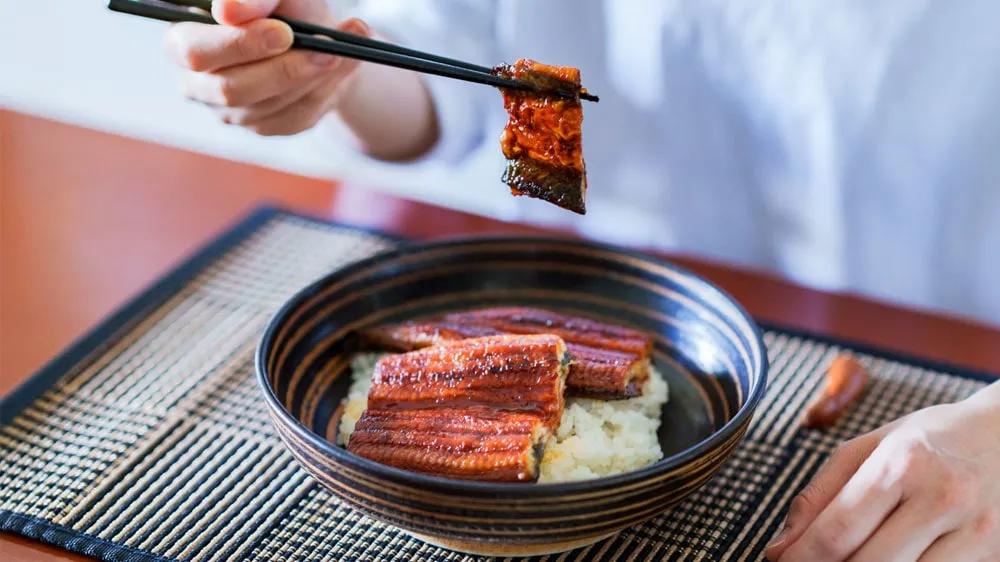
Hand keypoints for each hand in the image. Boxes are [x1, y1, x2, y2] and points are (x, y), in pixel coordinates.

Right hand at [163, 0, 366, 135]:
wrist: (317, 35)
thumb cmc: (285, 8)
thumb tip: (228, 9)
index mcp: (184, 40)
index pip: (195, 52)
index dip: (240, 44)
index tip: (283, 32)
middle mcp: (200, 82)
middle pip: (231, 90)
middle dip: (283, 68)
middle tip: (326, 47)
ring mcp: (232, 111)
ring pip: (270, 106)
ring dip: (313, 76)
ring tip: (342, 48)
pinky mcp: (267, 126)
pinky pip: (297, 116)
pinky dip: (327, 87)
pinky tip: (345, 63)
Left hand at [765, 383, 999, 561]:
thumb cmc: (932, 439)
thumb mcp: (869, 447)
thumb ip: (820, 495)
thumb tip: (781, 546)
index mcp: (902, 464)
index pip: (838, 531)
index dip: (800, 558)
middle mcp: (943, 499)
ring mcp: (976, 533)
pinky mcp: (994, 555)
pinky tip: (887, 561)